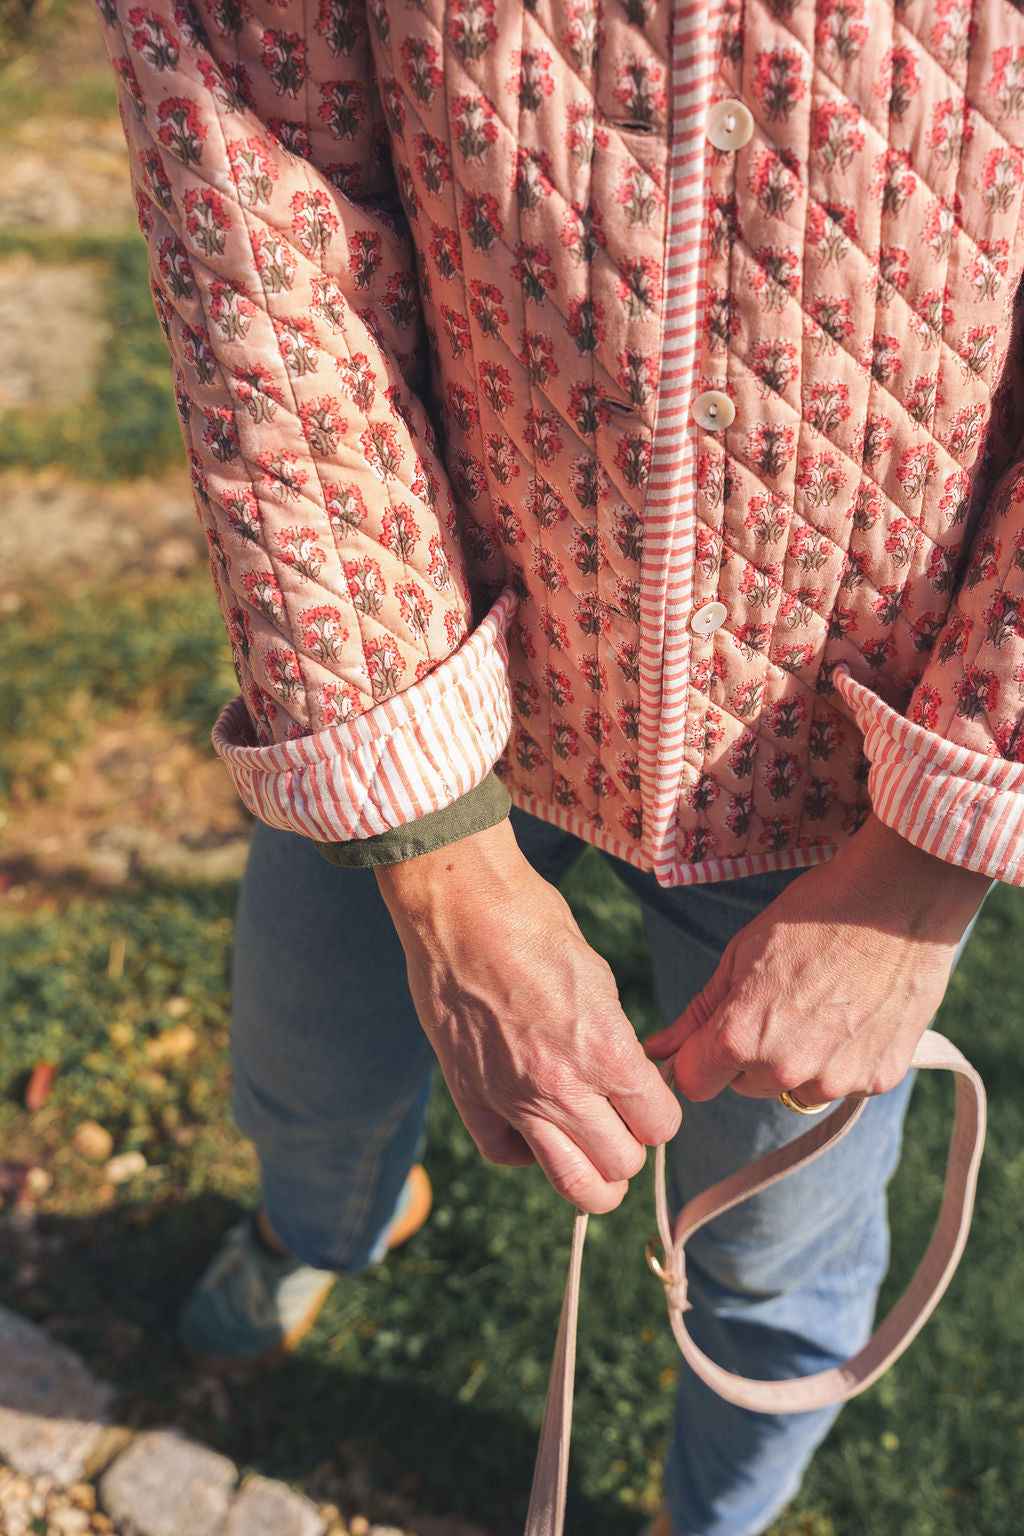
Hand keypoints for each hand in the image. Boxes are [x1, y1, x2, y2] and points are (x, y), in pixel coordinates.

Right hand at [376, 819, 680, 1212]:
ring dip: (589, 1173)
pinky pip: (505, 1154)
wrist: (463, 908)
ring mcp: (513, 1098)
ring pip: (572, 1186)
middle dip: (629, 1148)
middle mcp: (565, 1088)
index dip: (659, 1113)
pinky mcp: (470, 1094)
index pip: (661, 1126)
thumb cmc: (535, 926)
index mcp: (608, 1053)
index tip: (647, 1097)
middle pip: (622, 1168)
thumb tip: (624, 1074)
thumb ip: (615, 1039)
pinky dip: (522, 1151)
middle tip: (618, 1122)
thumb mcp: (599, 978)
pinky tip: (529, 1125)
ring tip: (585, 1145)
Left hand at [645, 816, 988, 1105]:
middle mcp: (787, 1070)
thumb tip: (658, 1048)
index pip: (695, 1083)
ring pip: (794, 1088)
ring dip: (796, 1061)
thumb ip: (699, 1012)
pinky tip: (854, 1011)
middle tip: (777, 1001)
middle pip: (745, 1085)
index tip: (712, 1036)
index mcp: (741, 1037)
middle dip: (748, 1055)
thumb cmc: (813, 915)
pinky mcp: (878, 1079)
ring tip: (820, 1004)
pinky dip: (841, 1056)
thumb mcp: (741, 954)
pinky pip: (842, 1082)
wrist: (898, 898)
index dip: (699, 1058)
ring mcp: (837, 1079)